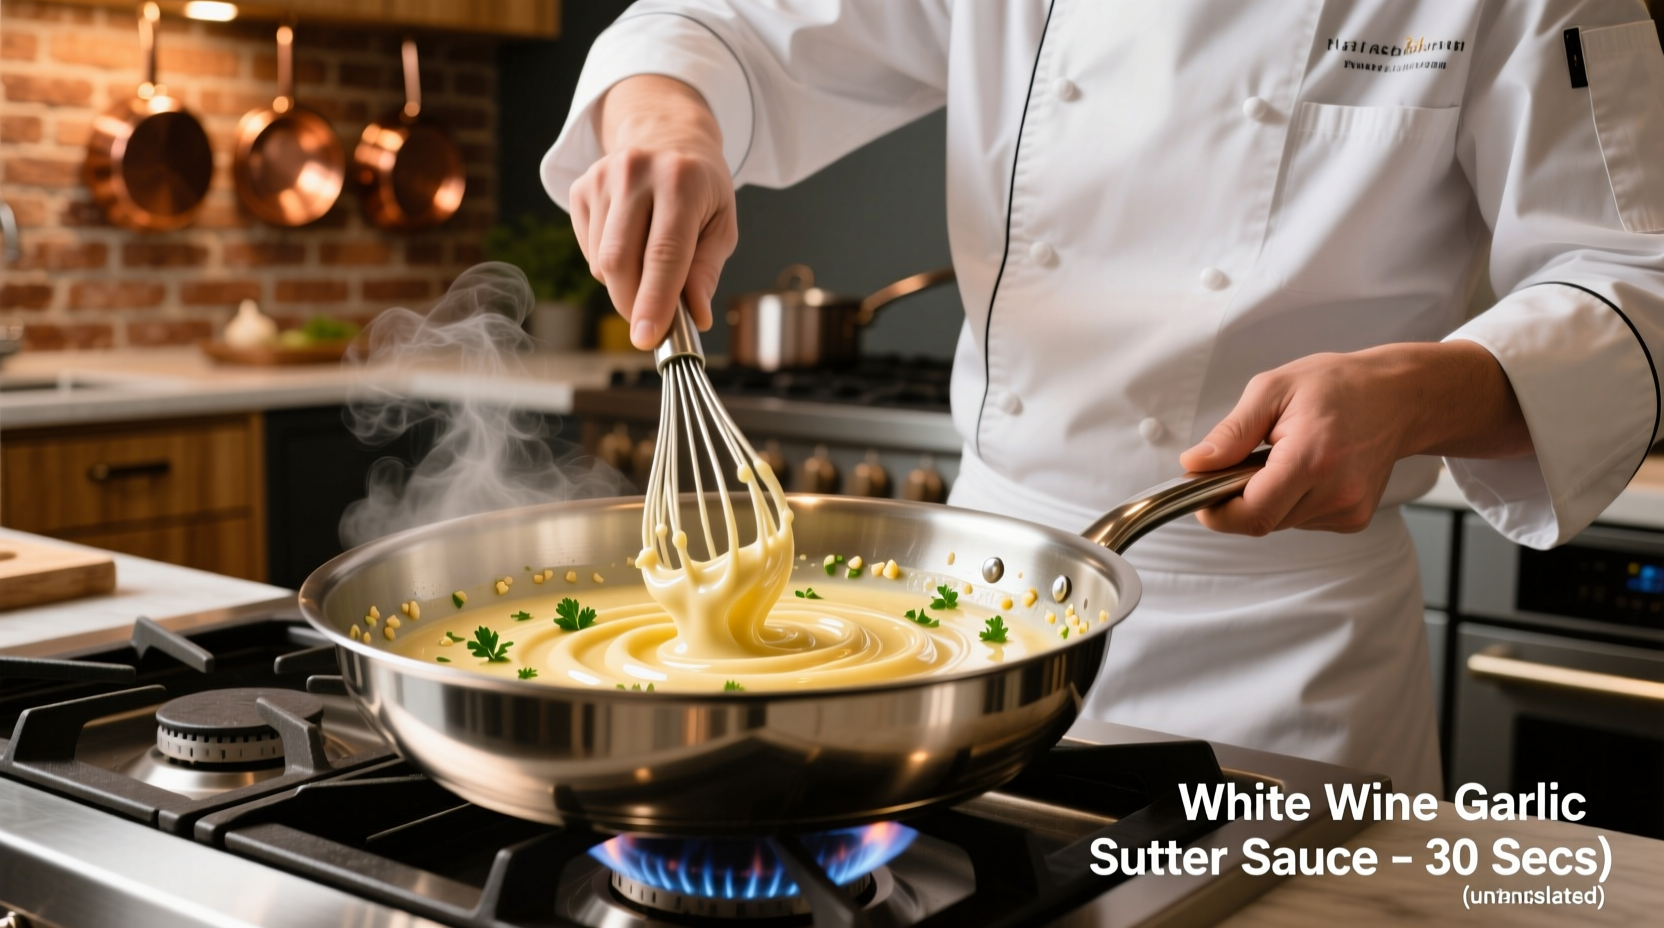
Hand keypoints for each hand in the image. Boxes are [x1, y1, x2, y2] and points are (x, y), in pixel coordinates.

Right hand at [569, 75, 737, 348]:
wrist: (666, 137)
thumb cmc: (700, 189)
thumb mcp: (722, 224)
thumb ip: (707, 271)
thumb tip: (694, 316)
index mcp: (681, 180)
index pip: (664, 253)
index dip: (654, 301)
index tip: (647, 338)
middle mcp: (636, 173)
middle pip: (622, 260)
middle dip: (633, 304)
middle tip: (650, 323)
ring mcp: (603, 177)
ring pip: (602, 262)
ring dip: (624, 285)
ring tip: (649, 268)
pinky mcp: (581, 187)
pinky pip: (589, 251)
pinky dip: (609, 266)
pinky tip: (630, 245)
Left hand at [1179, 341, 1532, 534]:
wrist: (1398, 397)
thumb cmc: (1338, 386)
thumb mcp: (1273, 390)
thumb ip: (1231, 432)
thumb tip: (1195, 464)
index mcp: (1312, 458)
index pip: (1253, 513)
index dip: (1217, 512)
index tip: (1201, 493)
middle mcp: (1336, 492)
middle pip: (1262, 521)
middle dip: (1238, 498)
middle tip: (1243, 460)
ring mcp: (1349, 510)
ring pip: (1279, 523)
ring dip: (1266, 497)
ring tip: (1282, 457)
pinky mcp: (1354, 518)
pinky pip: (1301, 521)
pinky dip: (1290, 501)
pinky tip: (1305, 470)